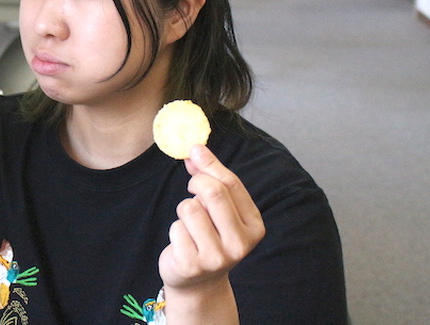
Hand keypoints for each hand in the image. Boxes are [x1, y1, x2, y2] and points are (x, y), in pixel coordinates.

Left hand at [158, 144, 264, 293]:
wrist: (197, 281)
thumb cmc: (210, 235)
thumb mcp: (218, 209)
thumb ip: (211, 178)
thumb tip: (196, 149)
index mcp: (254, 226)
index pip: (232, 185)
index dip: (210, 164)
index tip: (194, 149)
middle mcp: (240, 244)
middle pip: (213, 192)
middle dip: (196, 183)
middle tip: (192, 189)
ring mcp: (217, 257)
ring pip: (190, 208)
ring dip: (184, 210)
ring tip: (190, 224)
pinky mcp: (192, 265)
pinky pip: (176, 228)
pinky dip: (176, 229)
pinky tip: (183, 243)